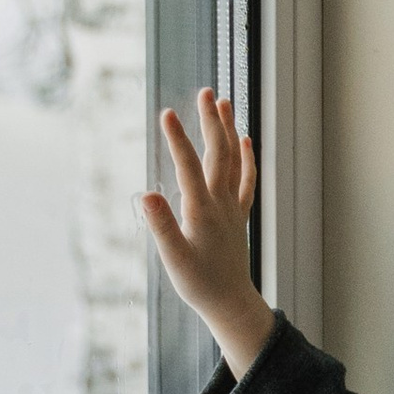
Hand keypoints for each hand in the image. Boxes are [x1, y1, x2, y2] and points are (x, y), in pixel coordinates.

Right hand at [137, 91, 274, 383]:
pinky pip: (246, 180)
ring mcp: (232, 207)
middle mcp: (221, 203)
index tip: (166, 113)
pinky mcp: (238, 215)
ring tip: (222, 102)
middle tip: (204, 91)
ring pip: (233, 161)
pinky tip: (244, 139)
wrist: (230, 303)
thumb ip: (161, 226)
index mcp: (201, 210)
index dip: (177, 139)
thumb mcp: (173, 259)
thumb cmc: (198, 284)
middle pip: (217, 154)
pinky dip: (246, 158)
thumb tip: (147, 194)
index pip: (188, 166)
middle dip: (210, 121)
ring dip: (227, 130)